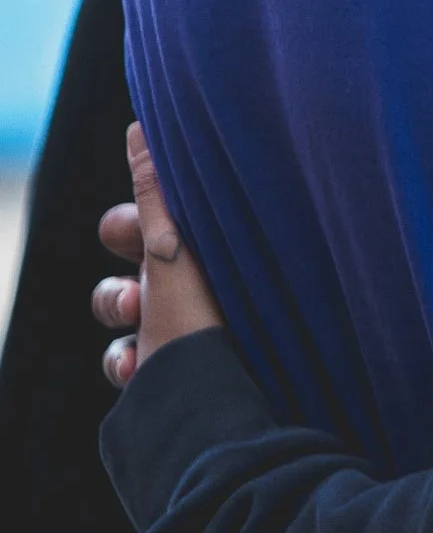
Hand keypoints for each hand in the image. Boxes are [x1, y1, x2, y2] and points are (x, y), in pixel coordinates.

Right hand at [92, 123, 223, 387]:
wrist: (216, 408)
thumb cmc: (207, 317)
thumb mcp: (177, 245)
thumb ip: (155, 186)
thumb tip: (140, 124)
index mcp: (206, 249)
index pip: (153, 222)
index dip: (131, 226)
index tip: (135, 235)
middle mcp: (200, 287)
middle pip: (131, 268)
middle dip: (118, 282)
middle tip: (138, 292)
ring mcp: (186, 331)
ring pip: (120, 314)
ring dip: (116, 317)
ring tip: (137, 329)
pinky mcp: (171, 371)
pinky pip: (126, 359)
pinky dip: (124, 362)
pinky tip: (136, 366)